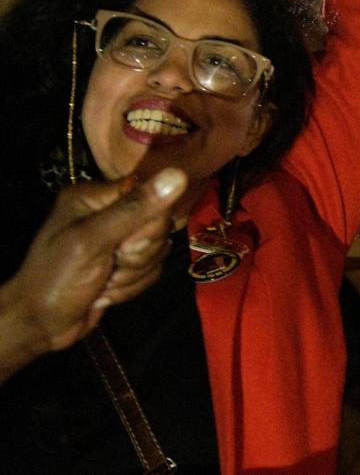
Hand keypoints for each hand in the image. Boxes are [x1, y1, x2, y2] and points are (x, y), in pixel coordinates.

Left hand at [0, 169, 185, 378]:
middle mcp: (108, 213)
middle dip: (137, 254)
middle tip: (110, 265)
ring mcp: (117, 240)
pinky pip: (153, 270)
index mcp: (95, 198)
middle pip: (159, 225)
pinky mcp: (125, 264)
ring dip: (133, 274)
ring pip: (158, 250)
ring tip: (103, 282)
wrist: (39, 326)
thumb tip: (179, 174)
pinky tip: (106, 292)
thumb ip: (134, 209)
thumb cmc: (56, 279)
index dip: (146, 225)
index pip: (150, 195)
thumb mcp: (92, 241)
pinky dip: (132, 286)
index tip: (123, 247)